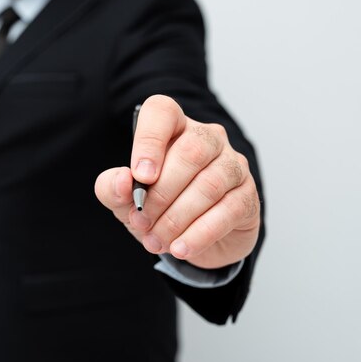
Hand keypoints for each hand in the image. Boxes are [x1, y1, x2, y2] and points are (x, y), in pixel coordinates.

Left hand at [95, 95, 259, 268]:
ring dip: (176, 219)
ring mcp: (232, 164)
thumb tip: (123, 181)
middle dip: (160, 194)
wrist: (189, 239)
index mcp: (172, 128)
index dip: (149, 141)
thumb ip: (113, 188)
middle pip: (190, 153)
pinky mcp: (247, 195)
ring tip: (155, 241)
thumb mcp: (124, 200)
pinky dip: (199, 234)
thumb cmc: (156, 206)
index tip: (140, 176)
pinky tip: (180, 249)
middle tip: (141, 222)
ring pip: (208, 185)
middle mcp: (207, 138)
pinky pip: (227, 211)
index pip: (162, 112)